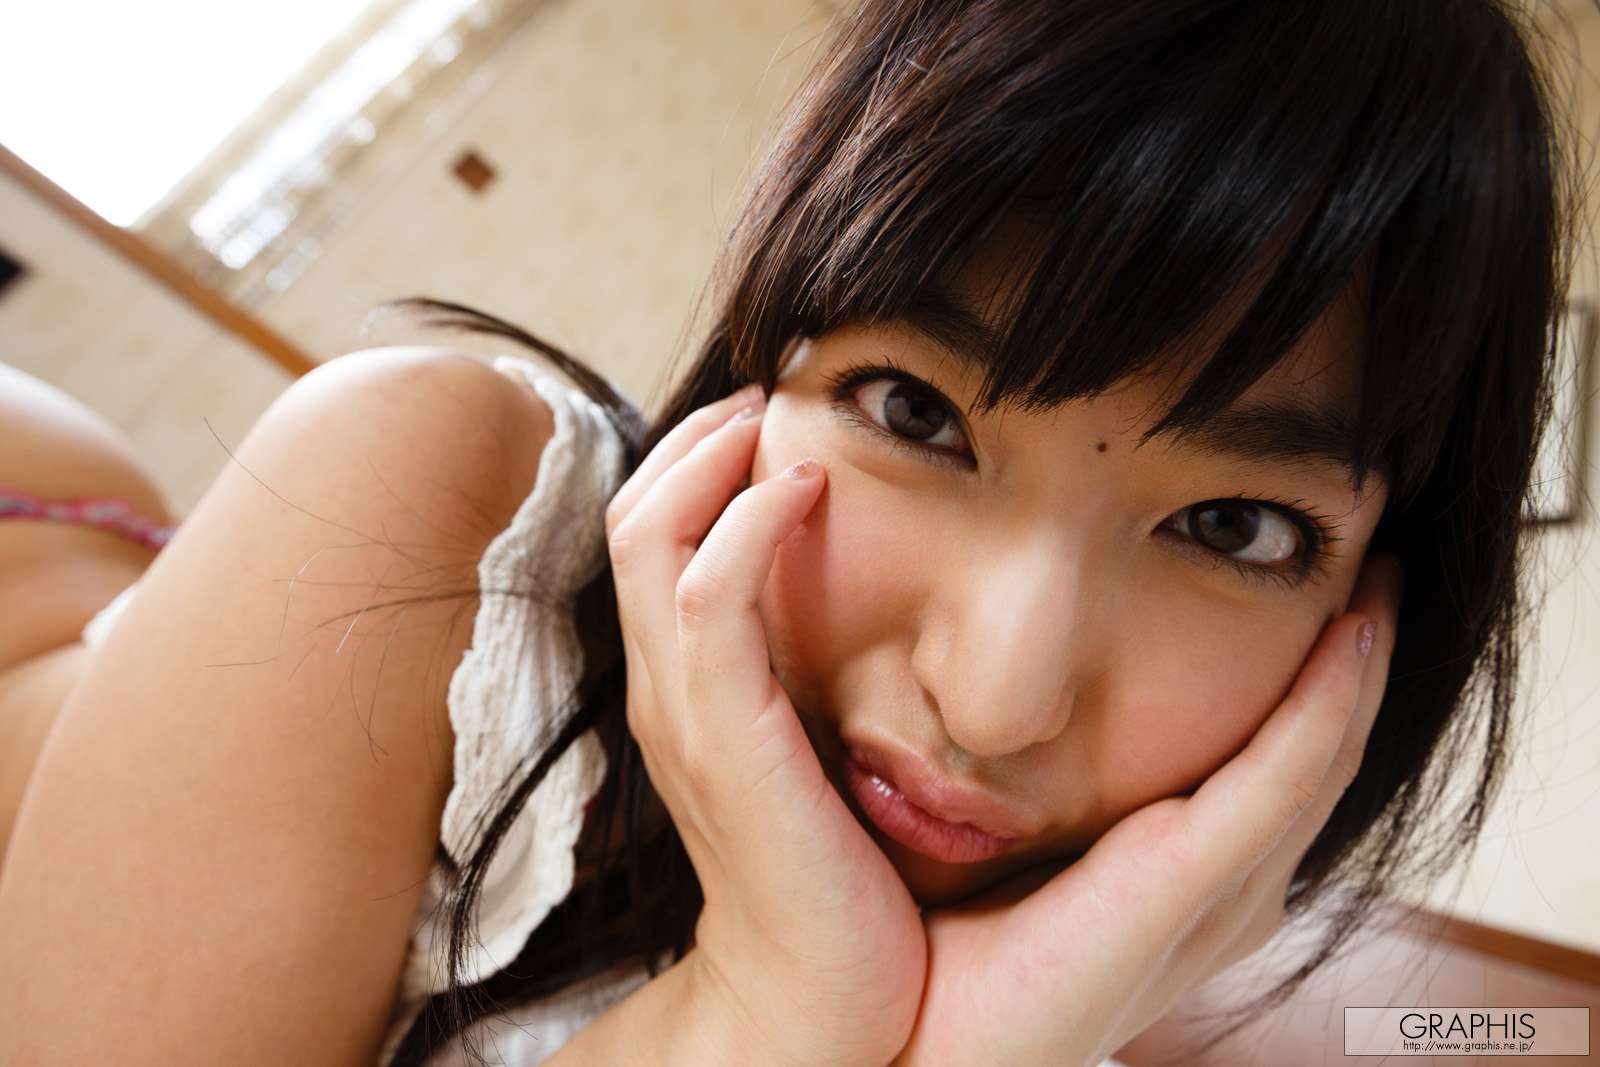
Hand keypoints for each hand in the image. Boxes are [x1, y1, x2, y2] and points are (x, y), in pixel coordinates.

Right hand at [604, 385, 926, 1066]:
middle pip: (633, 518)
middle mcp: (664, 690)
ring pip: (650, 541)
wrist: (817, 993)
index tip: (769, 421)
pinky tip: (806, 490)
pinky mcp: (723, 739)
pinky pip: (707, 601)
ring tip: (774, 422)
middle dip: (694, 439)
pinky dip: (743, 529)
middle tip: (766, 395)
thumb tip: (865, 599)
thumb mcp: (817, 749)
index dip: (695, 464)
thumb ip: (813, 676)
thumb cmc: (836, 872)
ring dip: (708, 461)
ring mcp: (682, 712)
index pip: (653, 540)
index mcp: (686, 688)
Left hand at [888, 552, 1404, 1066]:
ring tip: (1374, 579)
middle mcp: (1217, 891)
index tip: (1313, 588)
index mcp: (1176, 881)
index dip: (1305, 680)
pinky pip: (1281, 779)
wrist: (908, 1047)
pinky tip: (1346, 632)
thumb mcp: (1000, 841)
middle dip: (1349, 661)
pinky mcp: (1193, 886)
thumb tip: (996, 685)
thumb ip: (1022, 779)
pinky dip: (1323, 704)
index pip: (1267, 765)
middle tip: (1368, 564)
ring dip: (1352, 667)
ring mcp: (1216, 894)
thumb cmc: (939, 948)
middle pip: (1314, 755)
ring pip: (1317, 756)